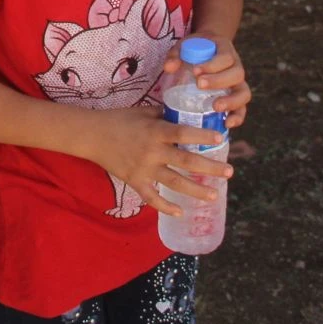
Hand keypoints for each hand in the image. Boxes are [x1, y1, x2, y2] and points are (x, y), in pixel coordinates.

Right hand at [82, 105, 232, 217]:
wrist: (93, 135)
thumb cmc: (119, 120)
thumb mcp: (144, 111)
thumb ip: (164, 115)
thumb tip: (184, 115)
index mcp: (156, 131)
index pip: (184, 133)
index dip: (202, 137)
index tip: (221, 140)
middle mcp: (153, 151)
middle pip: (186, 161)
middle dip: (209, 168)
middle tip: (229, 172)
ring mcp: (144, 169)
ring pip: (174, 182)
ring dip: (196, 191)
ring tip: (214, 196)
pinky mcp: (135, 181)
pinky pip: (152, 198)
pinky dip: (166, 207)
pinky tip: (181, 212)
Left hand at [161, 33, 250, 127]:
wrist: (207, 51)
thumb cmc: (195, 49)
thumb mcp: (184, 46)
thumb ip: (176, 55)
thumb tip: (169, 68)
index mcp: (226, 50)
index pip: (225, 57)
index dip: (212, 65)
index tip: (195, 71)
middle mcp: (236, 66)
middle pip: (237, 74)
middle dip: (219, 81)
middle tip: (200, 85)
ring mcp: (238, 83)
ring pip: (243, 93)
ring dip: (231, 101)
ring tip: (215, 107)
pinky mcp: (237, 97)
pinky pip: (242, 108)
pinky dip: (237, 117)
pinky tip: (226, 124)